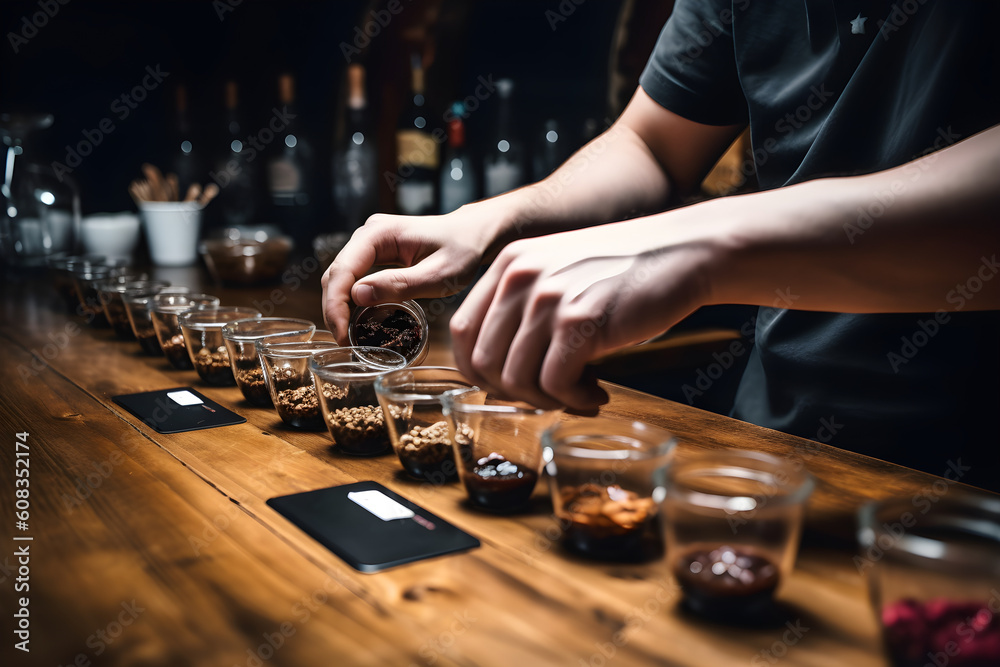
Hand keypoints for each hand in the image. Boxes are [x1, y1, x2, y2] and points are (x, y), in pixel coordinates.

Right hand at [321, 208, 497, 342]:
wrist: (474, 235)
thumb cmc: (463, 251)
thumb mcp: (438, 274)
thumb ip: (400, 284)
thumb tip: (358, 295)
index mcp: (379, 233)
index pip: (343, 270)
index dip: (336, 305)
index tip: (341, 334)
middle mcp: (368, 234)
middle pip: (336, 274)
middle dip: (334, 309)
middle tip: (344, 341)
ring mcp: (369, 243)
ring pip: (341, 277)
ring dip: (340, 306)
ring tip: (348, 335)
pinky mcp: (375, 254)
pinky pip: (354, 277)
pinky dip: (350, 300)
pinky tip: (356, 320)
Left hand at [450, 220, 713, 409]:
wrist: (683, 252)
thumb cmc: (624, 272)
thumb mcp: (559, 274)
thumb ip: (524, 311)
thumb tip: (497, 378)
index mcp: (508, 265)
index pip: (461, 332)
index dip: (479, 372)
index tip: (509, 387)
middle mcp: (519, 277)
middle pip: (483, 362)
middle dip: (514, 393)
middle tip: (550, 397)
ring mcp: (548, 298)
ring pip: (516, 379)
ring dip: (547, 401)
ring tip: (579, 395)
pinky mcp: (580, 321)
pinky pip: (555, 383)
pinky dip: (574, 401)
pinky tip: (597, 394)